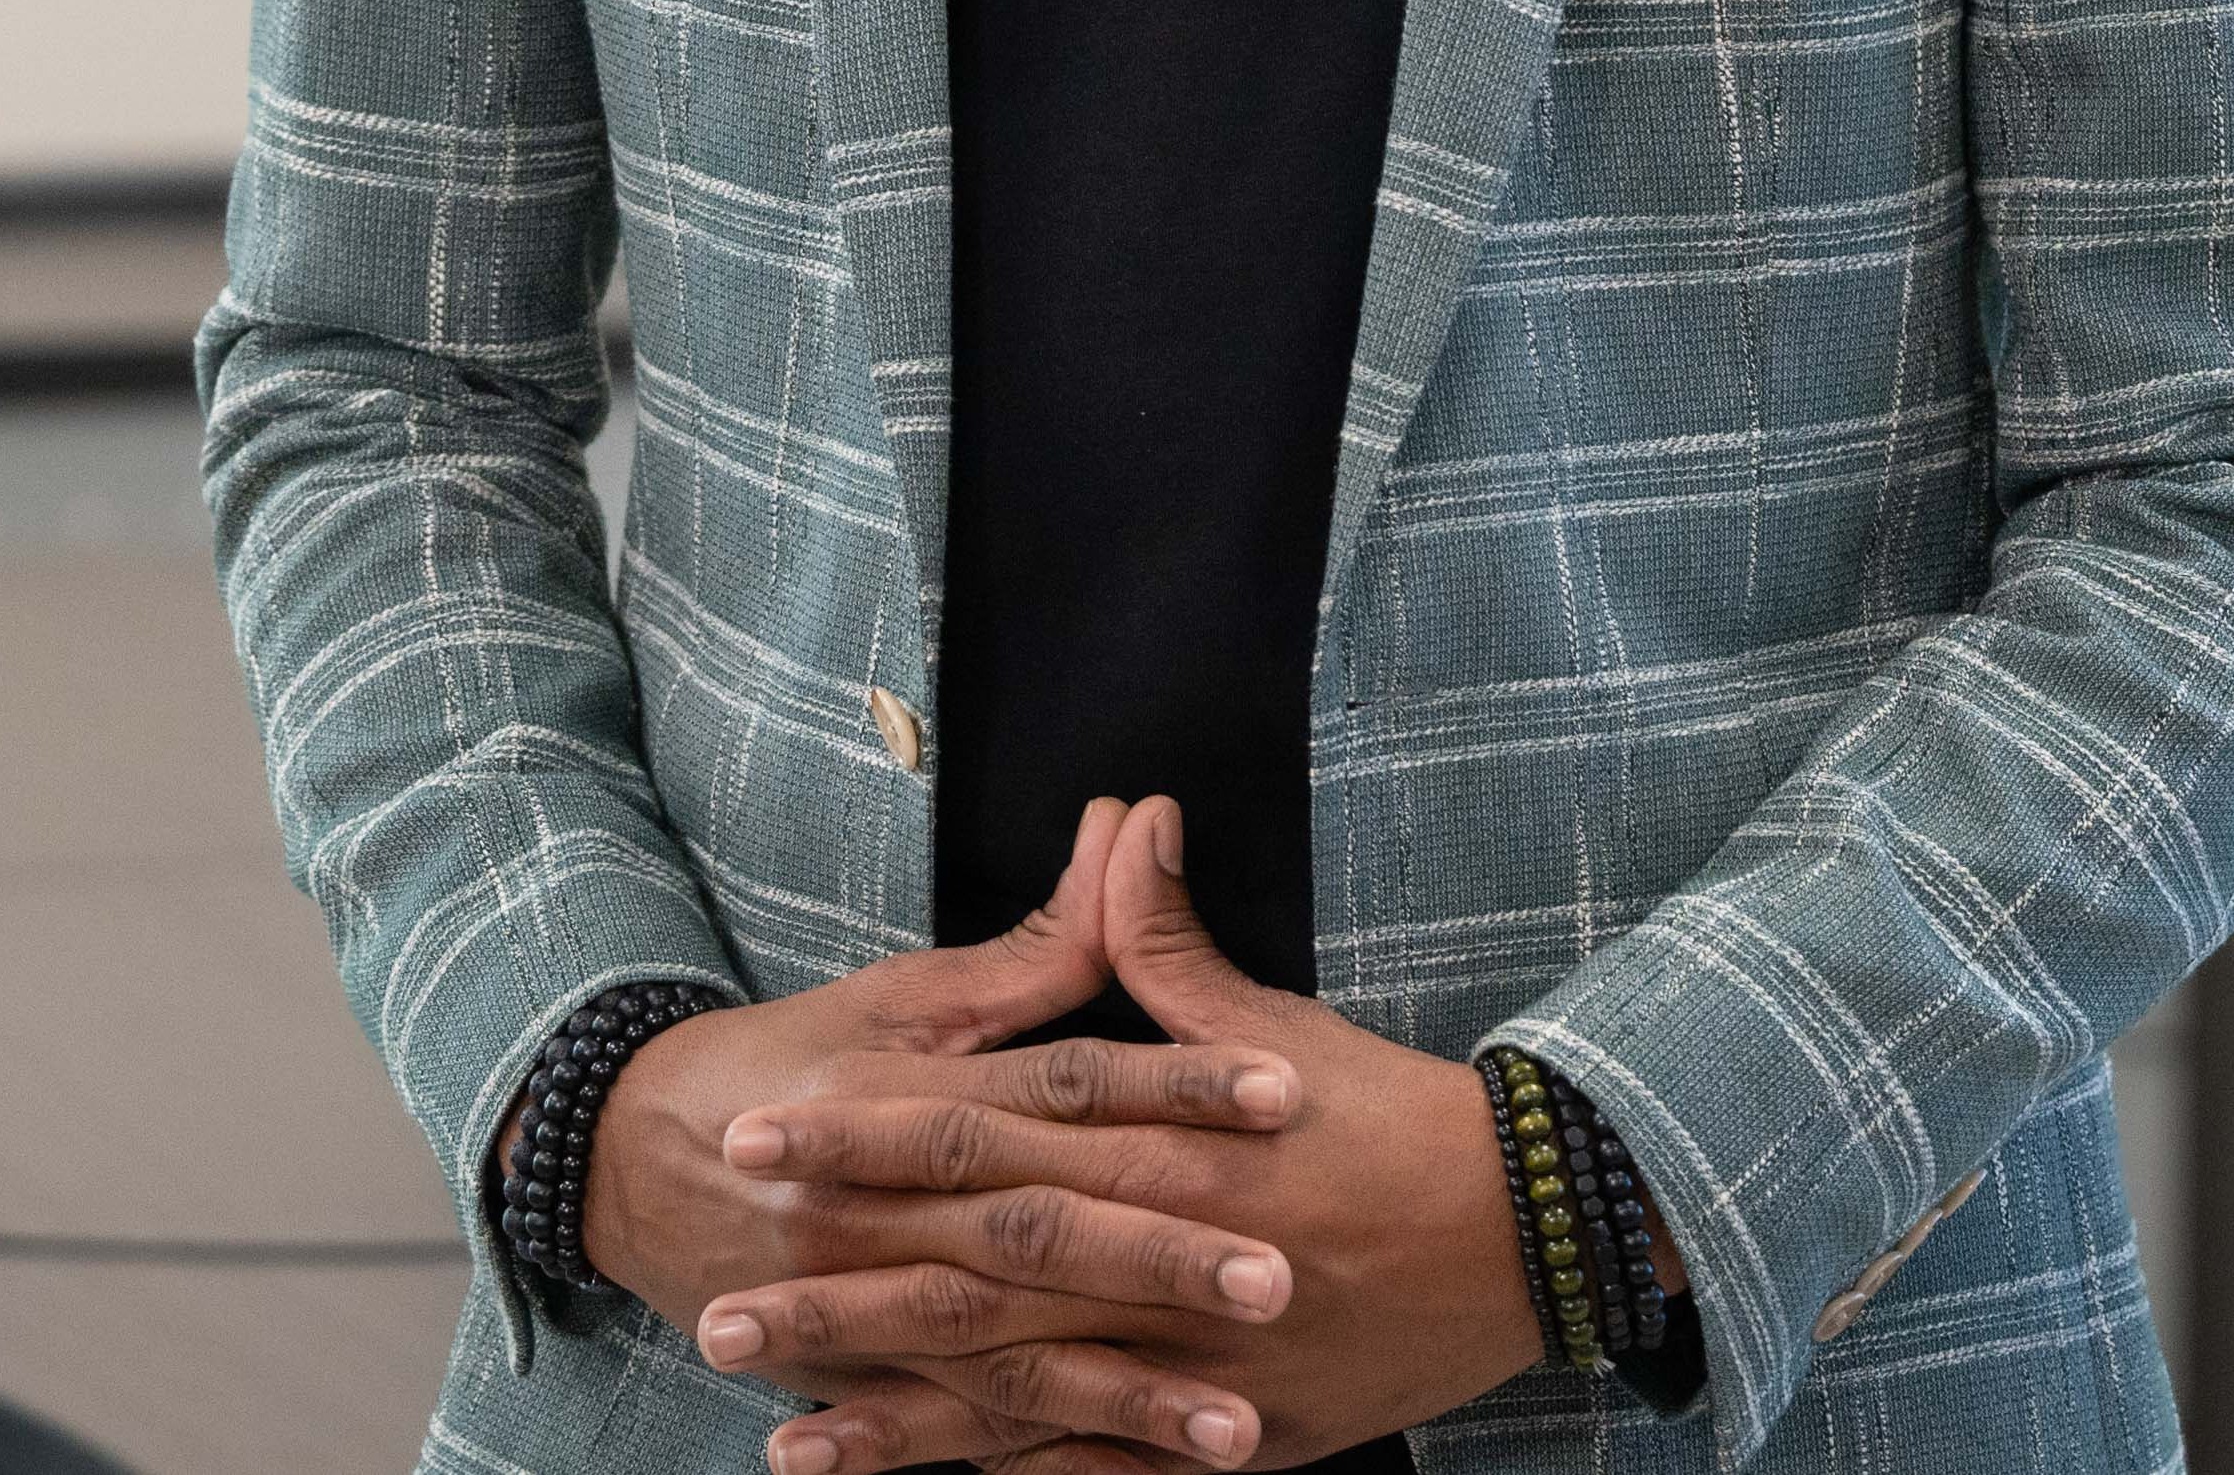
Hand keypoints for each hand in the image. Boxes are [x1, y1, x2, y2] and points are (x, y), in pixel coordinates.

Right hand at [570, 798, 1302, 1467]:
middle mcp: (894, 1204)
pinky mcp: (851, 1383)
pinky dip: (1031, 1468)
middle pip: (1045, 1229)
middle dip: (1163, 1259)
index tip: (1284, 1093)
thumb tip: (1134, 828)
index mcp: (919, 1092)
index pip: (1068, 1084)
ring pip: (1007, 1359)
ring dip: (1121, 1397)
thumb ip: (1040, 943)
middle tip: (1279, 1277)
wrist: (625, 1158)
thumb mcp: (909, 993)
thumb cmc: (795, 1058)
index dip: (1174, 1086)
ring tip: (1237, 1431)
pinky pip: (950, 1436)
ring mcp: (867, 1307)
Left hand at [702, 799, 1551, 1472]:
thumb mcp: (1276, 1022)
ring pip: (1001, 1391)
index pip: (980, 1137)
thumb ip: (1172, 944)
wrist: (1517, 1234)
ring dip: (879, 1404)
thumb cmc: (1391, 1118)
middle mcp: (1153, 1263)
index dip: (867, 1137)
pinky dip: (974, 1471)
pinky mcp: (1209, 1439)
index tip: (765, 1131)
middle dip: (838, 1290)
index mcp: (1158, 1148)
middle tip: (716, 1310)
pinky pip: (1071, 1464)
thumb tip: (1127, 822)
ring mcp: (1177, 1368)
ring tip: (767, 1417)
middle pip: (966, 1279)